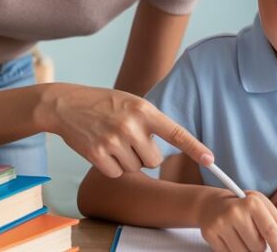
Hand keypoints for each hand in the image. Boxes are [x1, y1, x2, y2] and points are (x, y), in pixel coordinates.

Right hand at [43, 84, 213, 177]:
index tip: (210, 160)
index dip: (194, 148)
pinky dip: (111, 167)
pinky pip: (117, 174)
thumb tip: (170, 148)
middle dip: (145, 155)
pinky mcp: (97, 154)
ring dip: (126, 160)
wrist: (66, 104)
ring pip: (136, 168)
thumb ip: (150, 121)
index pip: (175, 132)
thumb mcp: (131, 102)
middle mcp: (131, 125)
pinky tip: (101, 149)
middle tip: (129, 140)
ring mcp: (113, 140)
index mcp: (144, 110)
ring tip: (112, 140)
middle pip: (154, 160)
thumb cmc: (103, 104)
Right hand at [198, 190, 276, 251]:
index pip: (270, 230)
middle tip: (255, 237)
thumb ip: (276, 220)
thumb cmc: (240, 204)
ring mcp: (221, 224)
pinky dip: (235, 251)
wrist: (211, 203)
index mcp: (251, 203)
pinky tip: (233, 240)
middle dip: (261, 247)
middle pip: (258, 246)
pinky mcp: (210, 234)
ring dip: (248, 250)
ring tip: (244, 238)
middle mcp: (235, 212)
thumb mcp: (261, 204)